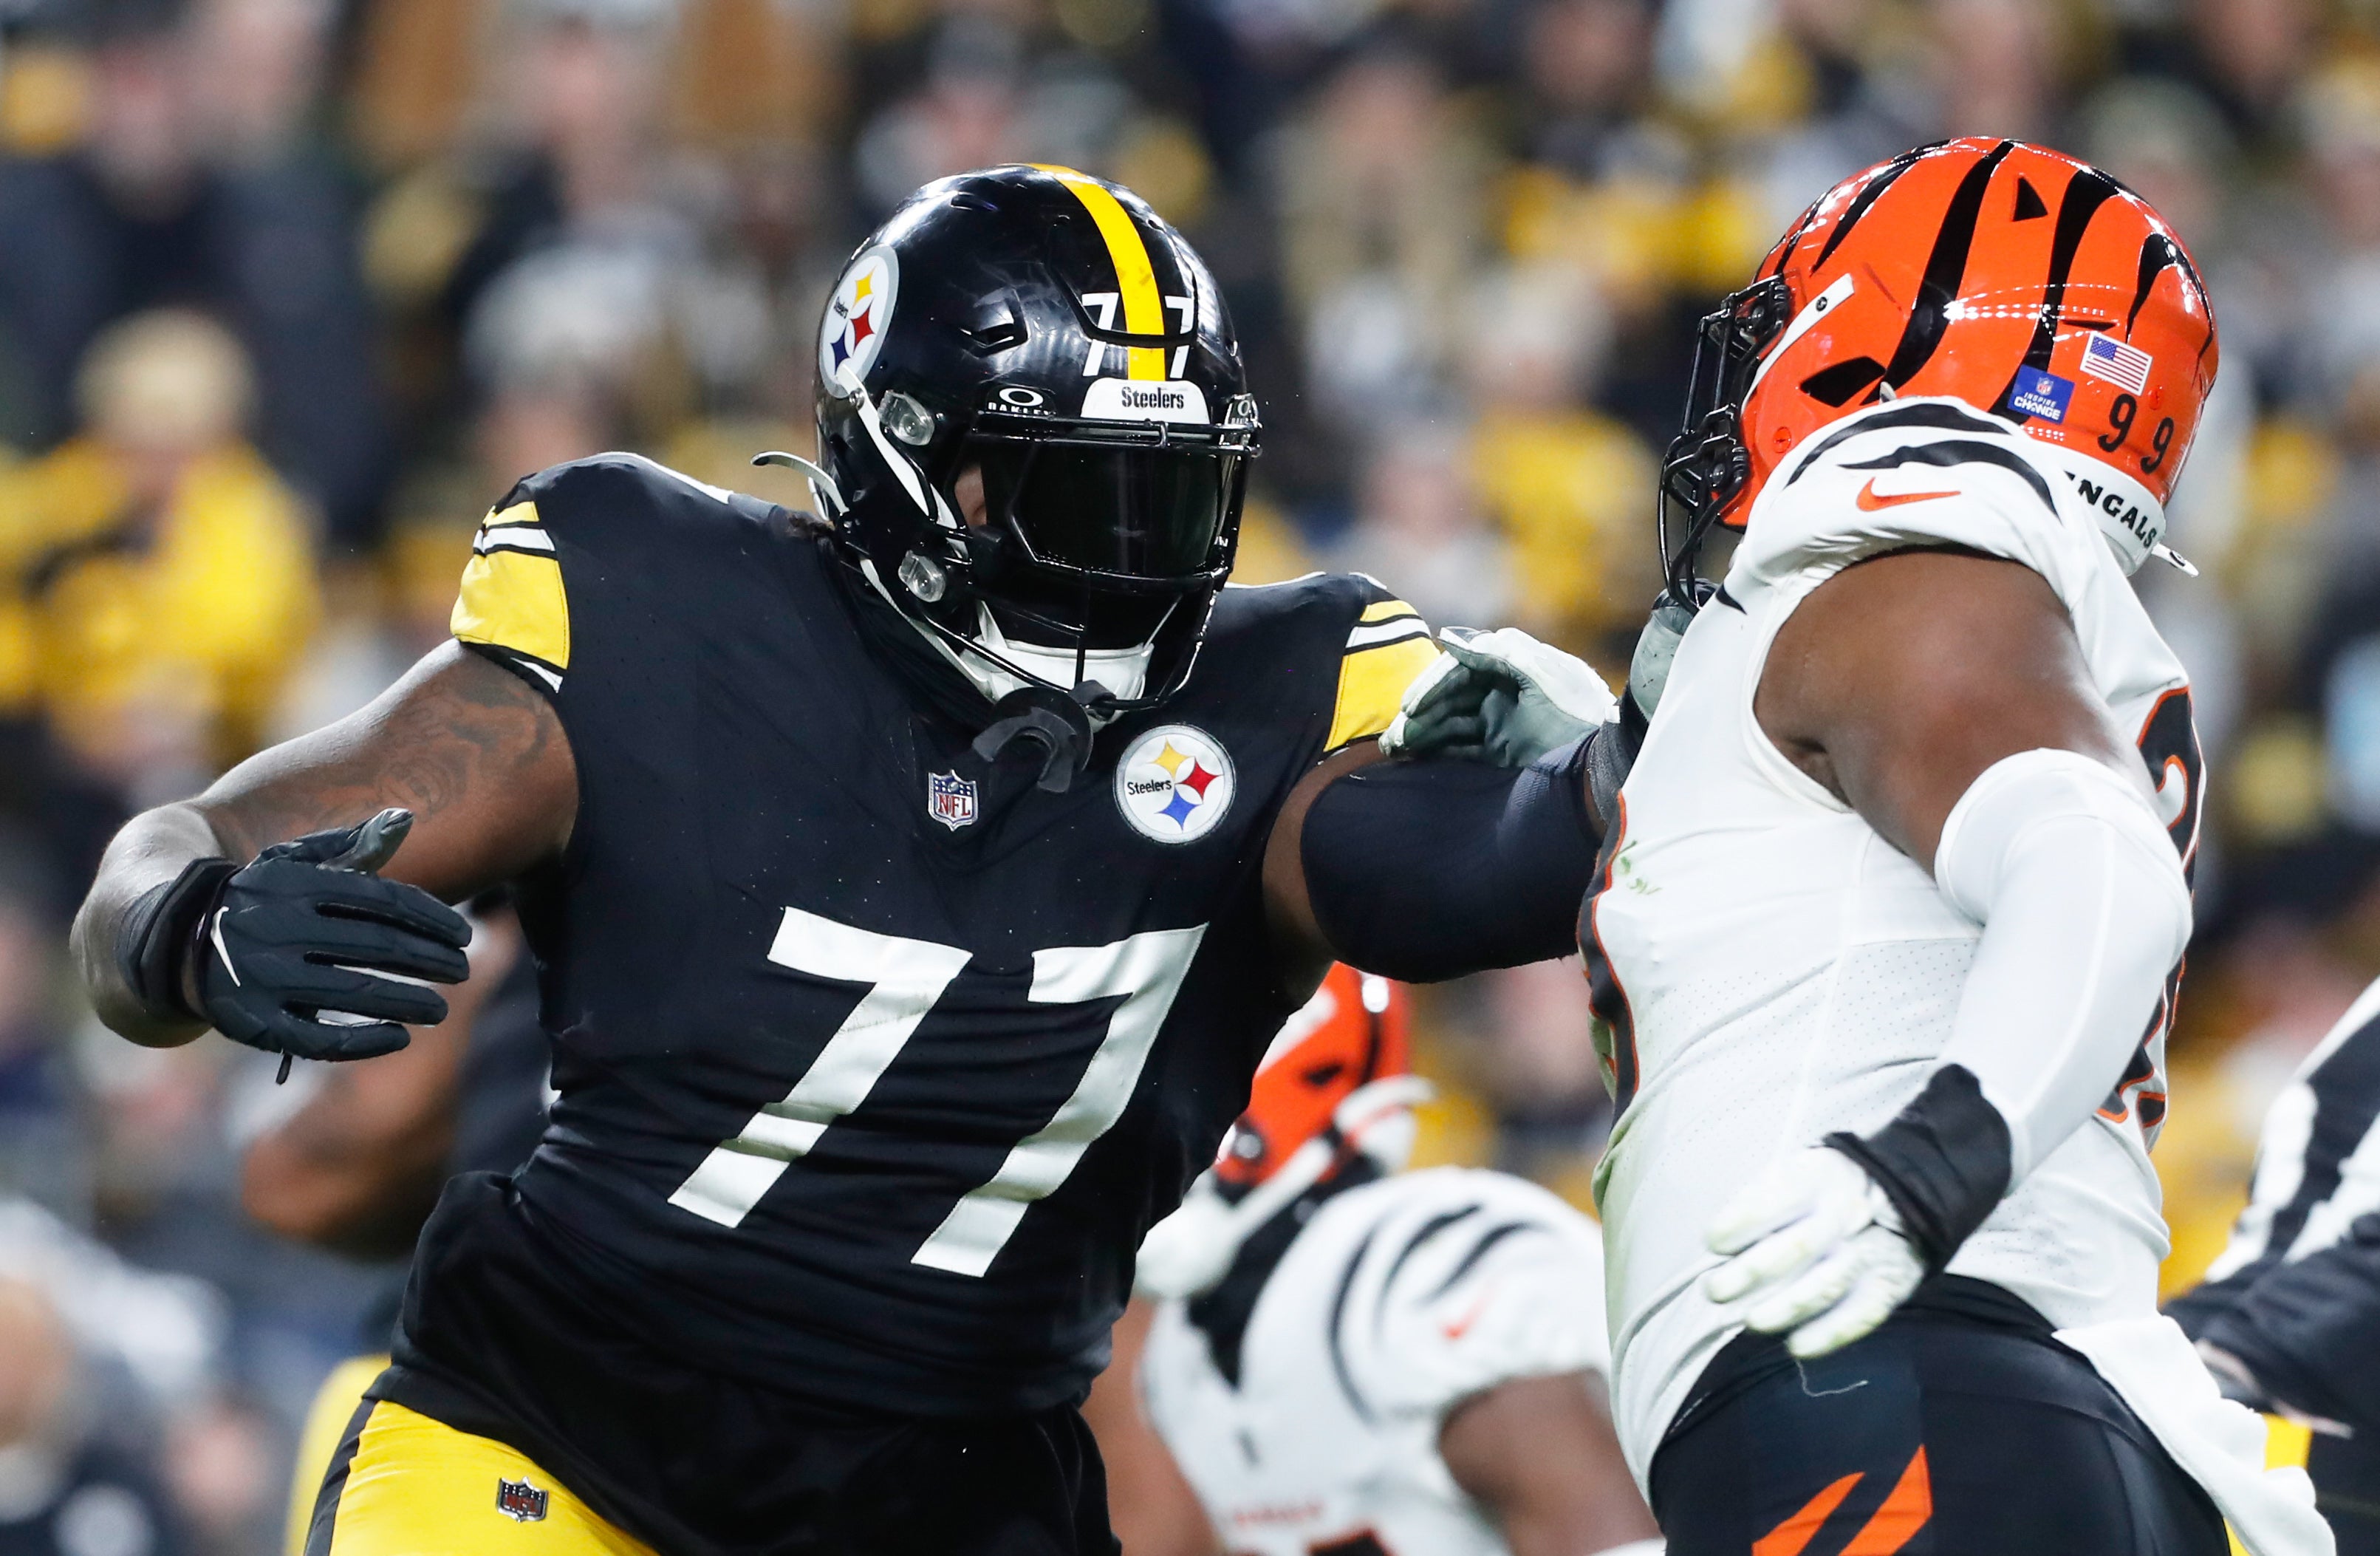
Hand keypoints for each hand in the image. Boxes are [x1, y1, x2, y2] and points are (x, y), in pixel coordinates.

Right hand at [196, 810, 471, 1062]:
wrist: (169, 938)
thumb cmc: (255, 898)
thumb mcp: (292, 863)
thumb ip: (351, 846)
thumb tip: (406, 818)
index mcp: (293, 884)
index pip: (380, 899)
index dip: (430, 917)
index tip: (463, 934)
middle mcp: (276, 927)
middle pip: (374, 945)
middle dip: (428, 959)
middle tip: (463, 970)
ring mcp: (261, 977)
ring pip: (353, 993)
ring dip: (408, 1001)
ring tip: (443, 1008)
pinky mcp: (250, 1022)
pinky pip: (317, 1039)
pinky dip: (363, 1040)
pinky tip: (400, 1035)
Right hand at [1381, 627, 1617, 767]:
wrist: (1607, 770)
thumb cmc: (1579, 720)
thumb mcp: (1542, 679)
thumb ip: (1499, 654)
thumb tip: (1449, 637)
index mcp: (1516, 665)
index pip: (1462, 666)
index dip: (1434, 684)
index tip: (1411, 707)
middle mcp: (1505, 689)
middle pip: (1452, 695)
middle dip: (1421, 714)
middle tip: (1394, 738)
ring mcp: (1503, 720)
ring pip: (1451, 721)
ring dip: (1423, 733)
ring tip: (1395, 750)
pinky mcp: (1503, 749)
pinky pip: (1461, 746)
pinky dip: (1438, 750)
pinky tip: (1416, 758)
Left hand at [1703, 1147, 1924, 1358]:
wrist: (1900, 1195)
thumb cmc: (1822, 1192)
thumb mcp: (1791, 1175)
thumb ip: (1756, 1202)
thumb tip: (1717, 1244)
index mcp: (1817, 1176)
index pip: (1776, 1199)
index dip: (1740, 1223)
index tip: (1713, 1243)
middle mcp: (1847, 1212)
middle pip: (1799, 1246)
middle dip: (1751, 1273)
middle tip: (1715, 1291)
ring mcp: (1872, 1250)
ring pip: (1827, 1284)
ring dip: (1785, 1308)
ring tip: (1752, 1321)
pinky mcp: (1890, 1284)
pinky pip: (1862, 1314)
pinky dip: (1829, 1334)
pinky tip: (1797, 1346)